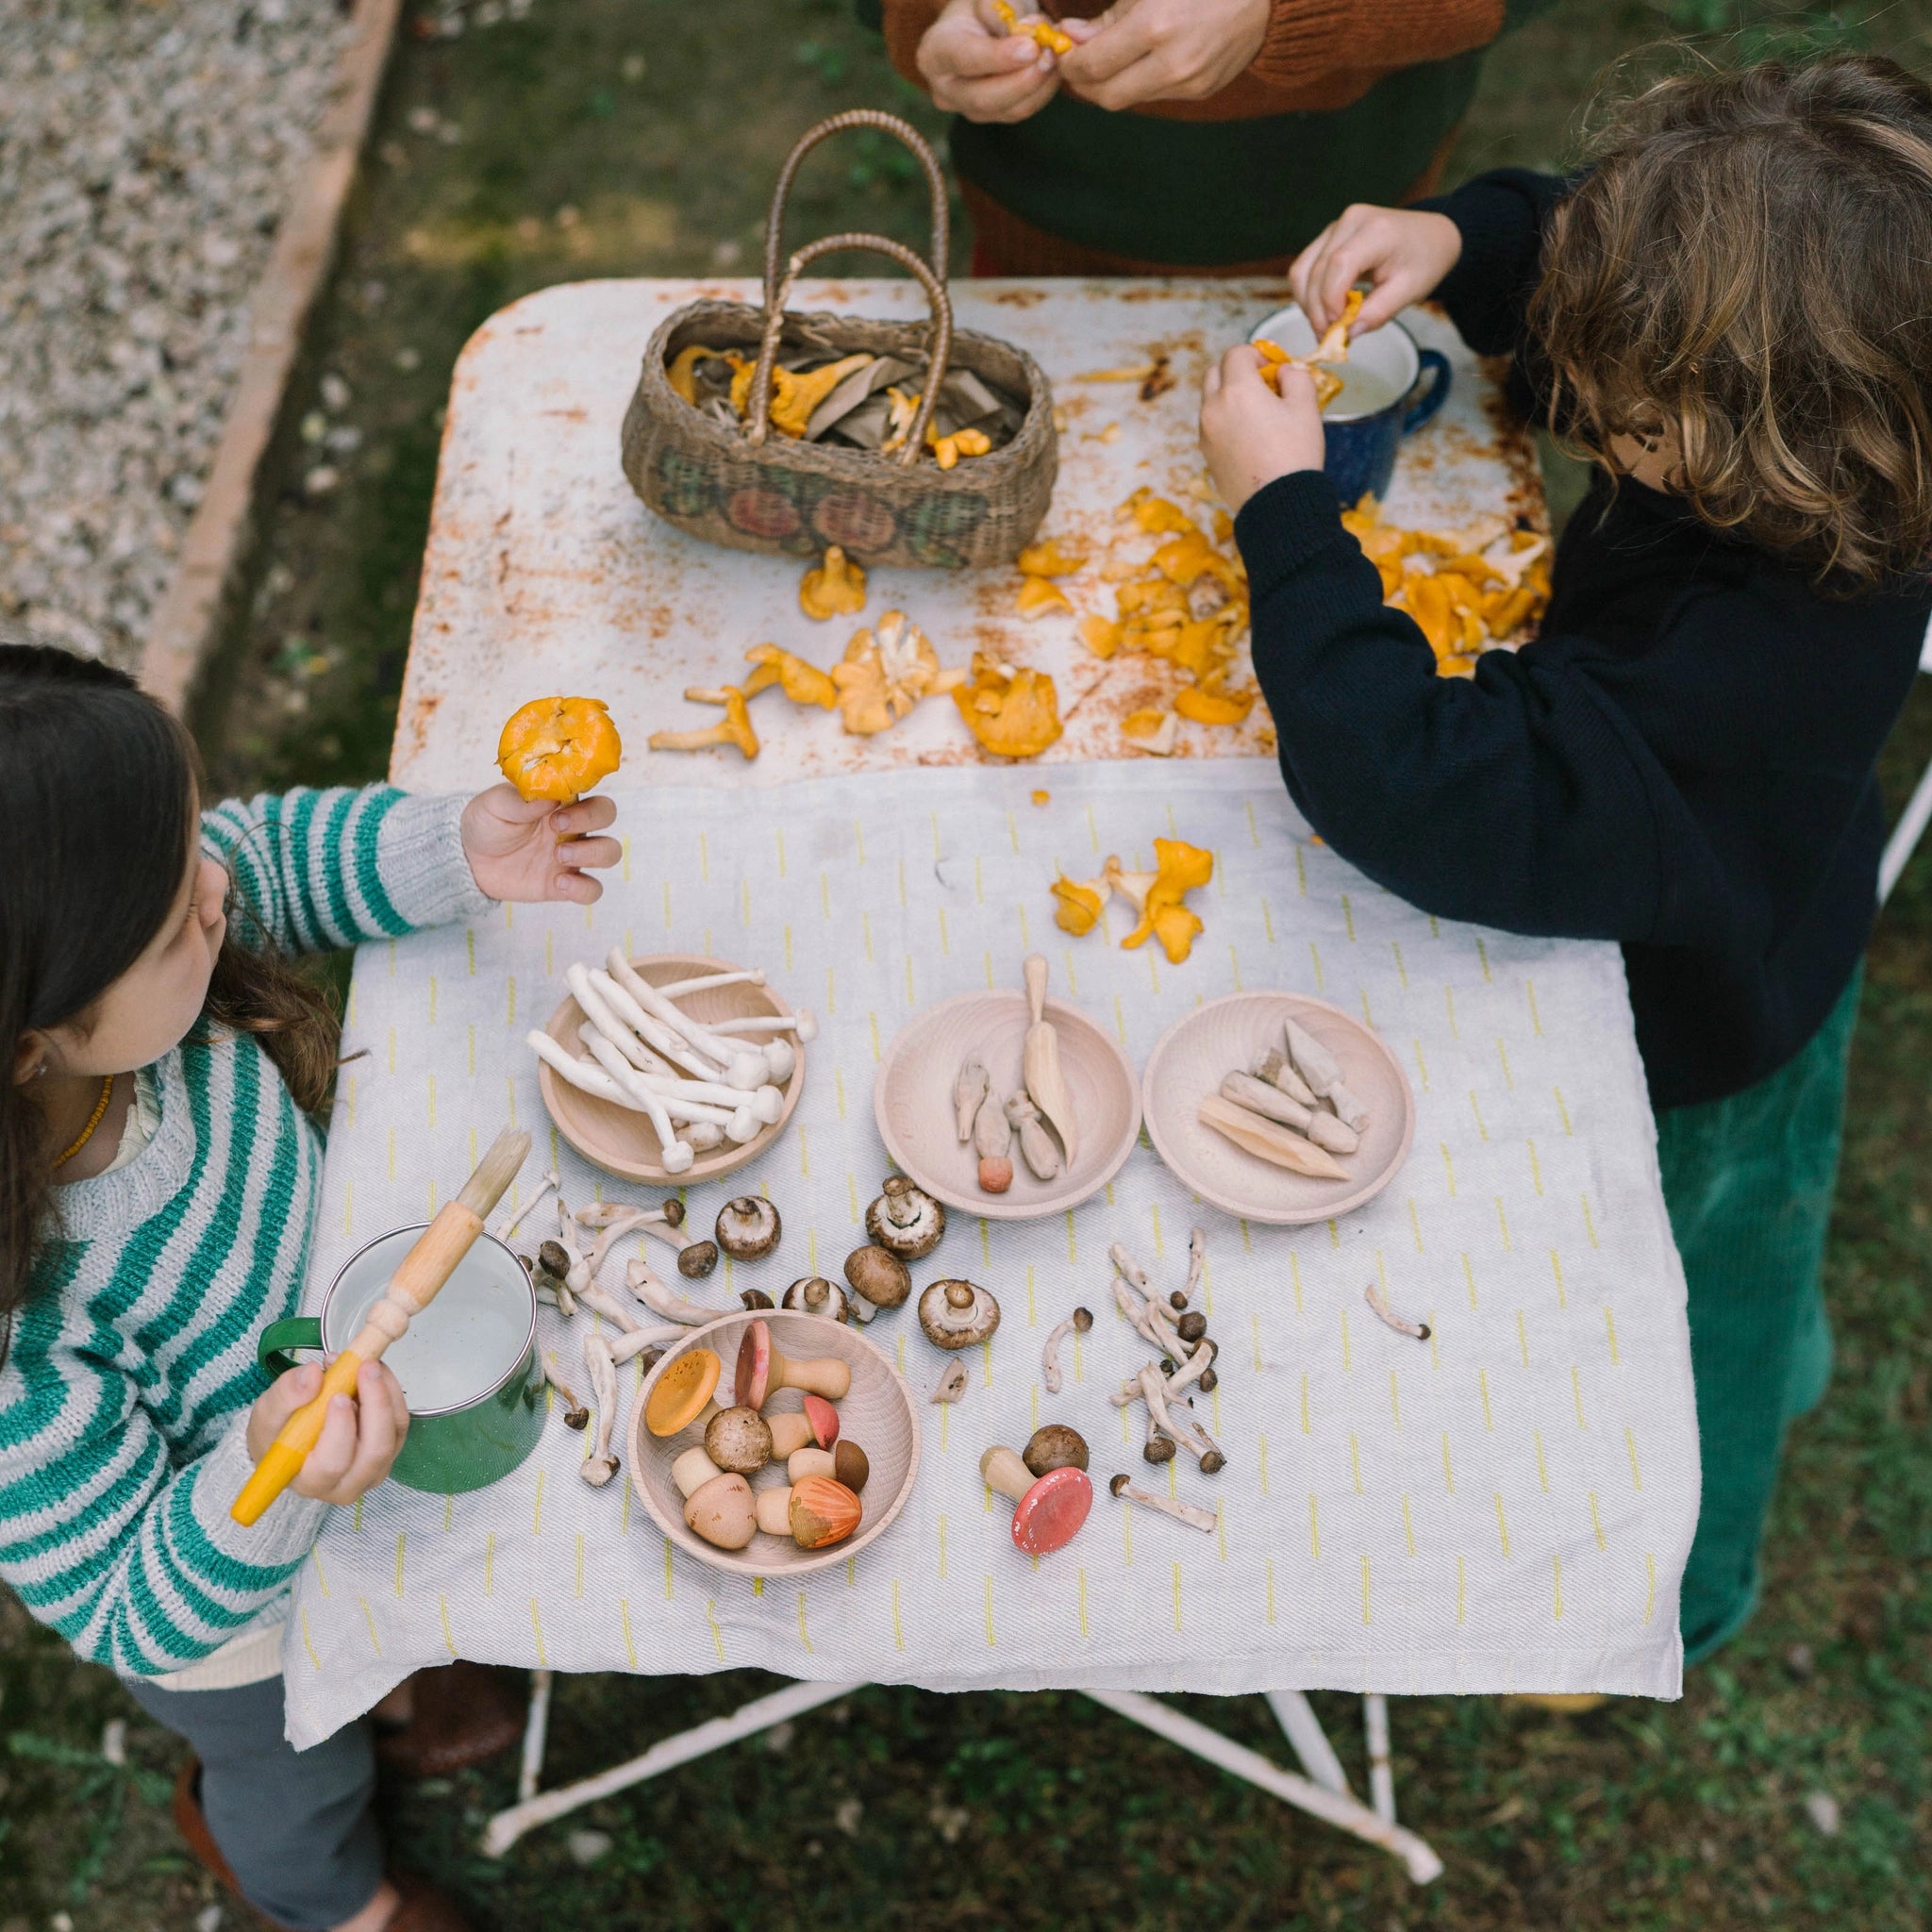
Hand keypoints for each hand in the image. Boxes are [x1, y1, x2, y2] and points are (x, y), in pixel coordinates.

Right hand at [247, 1359, 409, 1506]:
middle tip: (366, 1367)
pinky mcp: (389, 1450)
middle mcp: (346, 1484)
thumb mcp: (268, 1412)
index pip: (332, 1464)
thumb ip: (286, 1394)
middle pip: (375, 1451)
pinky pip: (400, 1421)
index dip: (340, 1429)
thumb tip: (313, 1375)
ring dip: (385, 1393)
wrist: (292, 1438)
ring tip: (367, 1364)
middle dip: (375, 1404)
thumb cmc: (278, 1433)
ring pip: (393, 1433)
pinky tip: (375, 1374)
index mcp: (310, 1481)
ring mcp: (372, 1469)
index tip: (339, 1395)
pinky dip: (391, 1393)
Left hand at [461, 784, 620, 903]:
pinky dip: (583, 888)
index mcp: (560, 802)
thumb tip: (550, 797)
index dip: (585, 801)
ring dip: (592, 853)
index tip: (557, 811)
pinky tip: (558, 883)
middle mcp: (573, 826)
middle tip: (557, 829)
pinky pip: (592, 889)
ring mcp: (572, 857)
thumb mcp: (493, 805)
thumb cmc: (487, 824)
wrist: (471, 861)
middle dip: (591, 821)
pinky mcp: (564, 885)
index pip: (590, 790)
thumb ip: (520, 800)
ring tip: (559, 857)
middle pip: (608, 816)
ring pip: (610, 852)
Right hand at [918, 0, 1078, 122]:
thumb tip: (1023, 33)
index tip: (1030, 47)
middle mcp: (945, 89)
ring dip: (1039, 84)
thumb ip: (999, 9)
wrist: (983, 22)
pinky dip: (1044, 90)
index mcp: (934, 52)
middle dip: (1022, 80)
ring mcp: (968, 108)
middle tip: (1049, 56)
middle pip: (983, 98)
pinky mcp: (993, 115)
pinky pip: (1022, 110)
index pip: (963, 59)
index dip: (997, 56)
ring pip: (1007, 110)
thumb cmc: (984, 4)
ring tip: (1055, 54)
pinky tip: (1054, 68)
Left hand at [1056, 0, 1268, 108]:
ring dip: (1111, 84)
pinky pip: (1156, 95)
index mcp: (1156, 25)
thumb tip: (1070, 37)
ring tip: (1107, 59)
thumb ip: (1107, 17)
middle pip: (1106, 96)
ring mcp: (1190, 82)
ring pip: (1130, 99)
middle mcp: (1173, 62)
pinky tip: (1142, 60)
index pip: (1093, 65)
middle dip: (1085, 84)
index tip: (1063, 53)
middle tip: (1077, 64)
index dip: (1070, 63)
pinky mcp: (1202, 91)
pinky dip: (1140, 82)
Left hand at [1200, 346, 1324, 513]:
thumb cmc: (1295, 454)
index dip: (1255, 353)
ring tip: (1257, 414)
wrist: (1278, 505)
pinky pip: (1211, 427)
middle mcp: (1214, 408)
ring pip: (1210, 401)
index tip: (1270, 366)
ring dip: (1228, 397)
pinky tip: (1248, 437)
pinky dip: (1225, 421)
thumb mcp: (1306, 407)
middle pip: (1214, 373)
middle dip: (1235, 371)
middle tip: (1261, 384)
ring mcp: (1206, 433)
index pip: (1235, 353)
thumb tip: (1283, 372)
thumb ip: (1296, 378)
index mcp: (1237, 390)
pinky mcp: (1206, 455)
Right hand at [1290, 204, 1462, 335]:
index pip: (1339, 264)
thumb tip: (1347, 334)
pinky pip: (1304, 268)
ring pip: (1302, 270)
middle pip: (1314, 271)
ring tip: (1326, 327)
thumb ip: (1378, 313)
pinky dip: (1309, 294)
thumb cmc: (1425, 260)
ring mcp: (1335, 227)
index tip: (1337, 328)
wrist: (1432, 235)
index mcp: (1376, 230)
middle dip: (1317, 311)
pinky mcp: (1328, 237)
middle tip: (1329, 338)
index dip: (1331, 300)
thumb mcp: (1411, 291)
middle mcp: (1350, 221)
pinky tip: (1325, 310)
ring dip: (1307, 304)